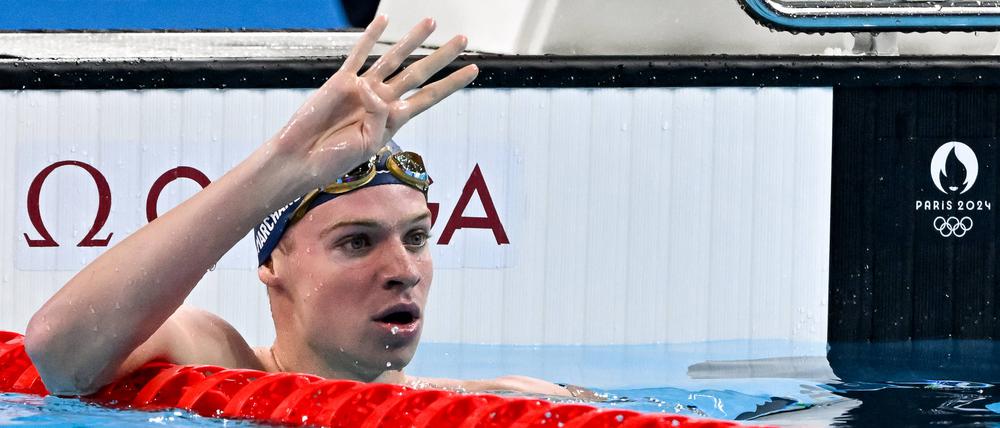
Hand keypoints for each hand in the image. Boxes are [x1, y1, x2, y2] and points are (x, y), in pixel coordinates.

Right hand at [269, 16, 477, 189]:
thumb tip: (372, 87)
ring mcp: (362, 88)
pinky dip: (371, 36)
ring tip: (431, 22)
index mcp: (394, 119)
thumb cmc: (334, 159)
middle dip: (442, 56)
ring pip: (394, 58)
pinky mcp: (341, 81)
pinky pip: (359, 54)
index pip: (429, 96)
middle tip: (464, 39)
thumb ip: (379, 115)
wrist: (302, 159)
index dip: (451, 83)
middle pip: (419, 72)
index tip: (473, 70)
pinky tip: (383, 20)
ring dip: (412, 40)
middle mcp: (382, 100)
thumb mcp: (368, 143)